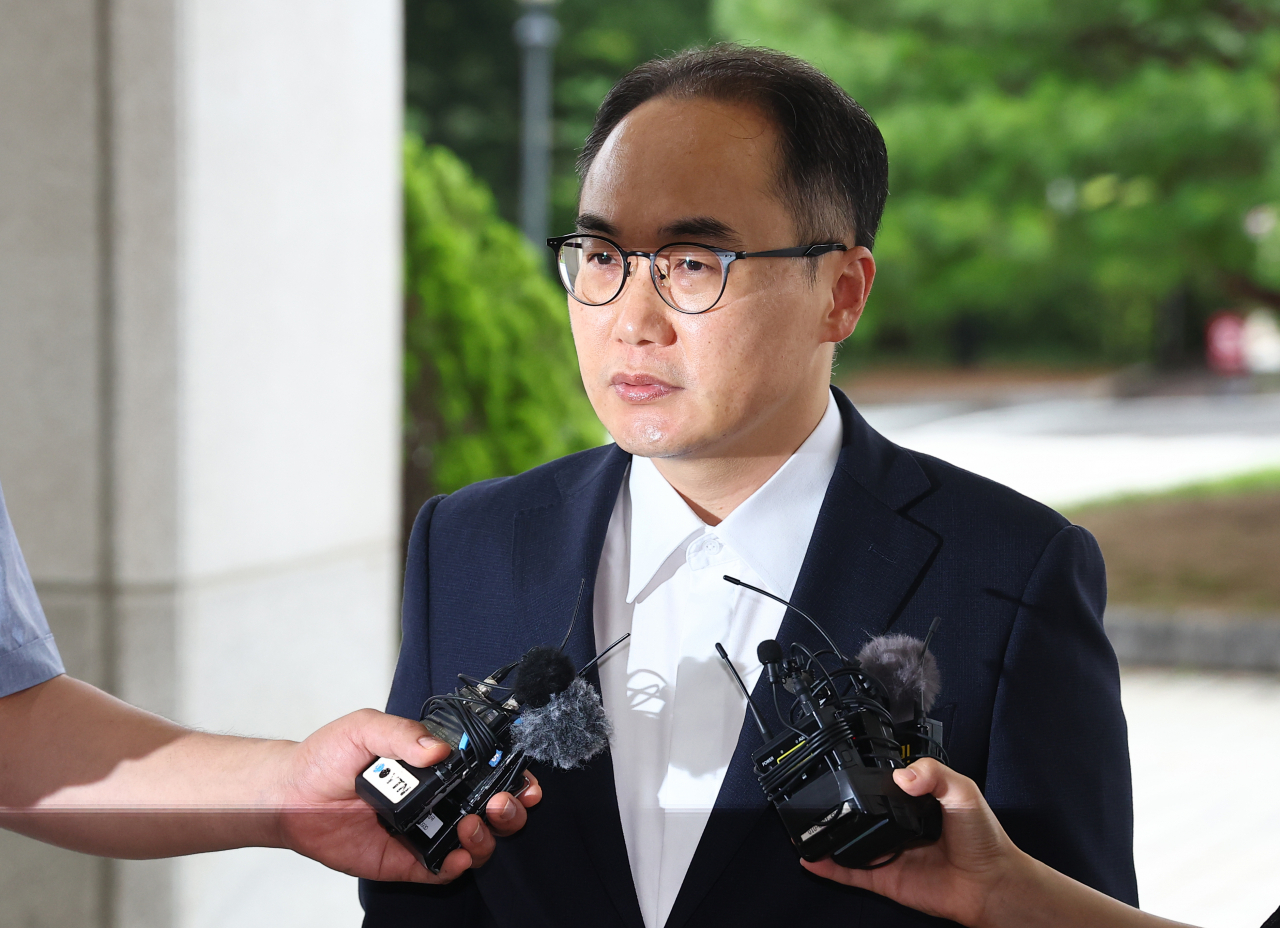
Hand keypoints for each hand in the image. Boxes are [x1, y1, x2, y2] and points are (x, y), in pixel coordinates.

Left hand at [271, 709, 542, 883]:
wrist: (289, 794)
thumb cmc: (326, 756)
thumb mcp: (365, 728)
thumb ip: (403, 733)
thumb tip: (439, 749)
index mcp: (437, 765)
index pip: (488, 771)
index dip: (514, 777)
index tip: (523, 780)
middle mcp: (438, 798)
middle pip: (494, 809)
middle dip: (510, 809)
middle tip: (500, 803)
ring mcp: (424, 831)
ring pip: (476, 842)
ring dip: (486, 836)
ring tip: (471, 824)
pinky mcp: (405, 861)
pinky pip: (441, 870)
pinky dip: (455, 865)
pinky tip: (455, 855)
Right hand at [801, 758, 1027, 925]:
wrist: (992, 883)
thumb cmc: (985, 840)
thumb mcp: (963, 791)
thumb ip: (934, 774)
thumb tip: (902, 777)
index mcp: (915, 803)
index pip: (882, 786)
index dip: (865, 778)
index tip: (844, 768)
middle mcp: (899, 828)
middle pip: (862, 814)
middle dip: (840, 807)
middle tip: (821, 796)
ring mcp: (890, 854)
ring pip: (851, 843)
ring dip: (829, 836)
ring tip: (806, 825)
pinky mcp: (886, 879)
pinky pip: (852, 874)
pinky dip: (830, 868)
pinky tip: (813, 857)